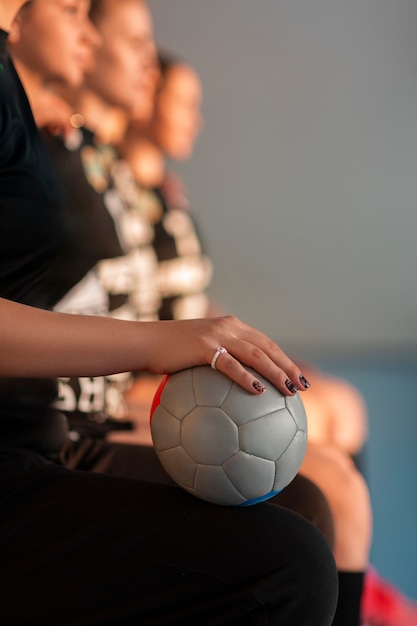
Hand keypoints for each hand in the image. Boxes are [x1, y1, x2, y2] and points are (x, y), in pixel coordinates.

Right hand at [142, 315, 310, 396]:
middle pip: (268, 347)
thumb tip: (232, 386)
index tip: (297, 375)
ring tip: (289, 390)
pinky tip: (259, 391)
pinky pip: (231, 364)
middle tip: (303, 386)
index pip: (265, 342)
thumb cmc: (170, 352)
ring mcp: (217, 335)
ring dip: (276, 372)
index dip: (284, 358)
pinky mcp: (204, 346)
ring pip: (256, 354)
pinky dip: (247, 377)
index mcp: (231, 326)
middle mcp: (228, 327)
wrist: (145, 341)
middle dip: (288, 366)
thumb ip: (217, 360)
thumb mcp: (198, 351)